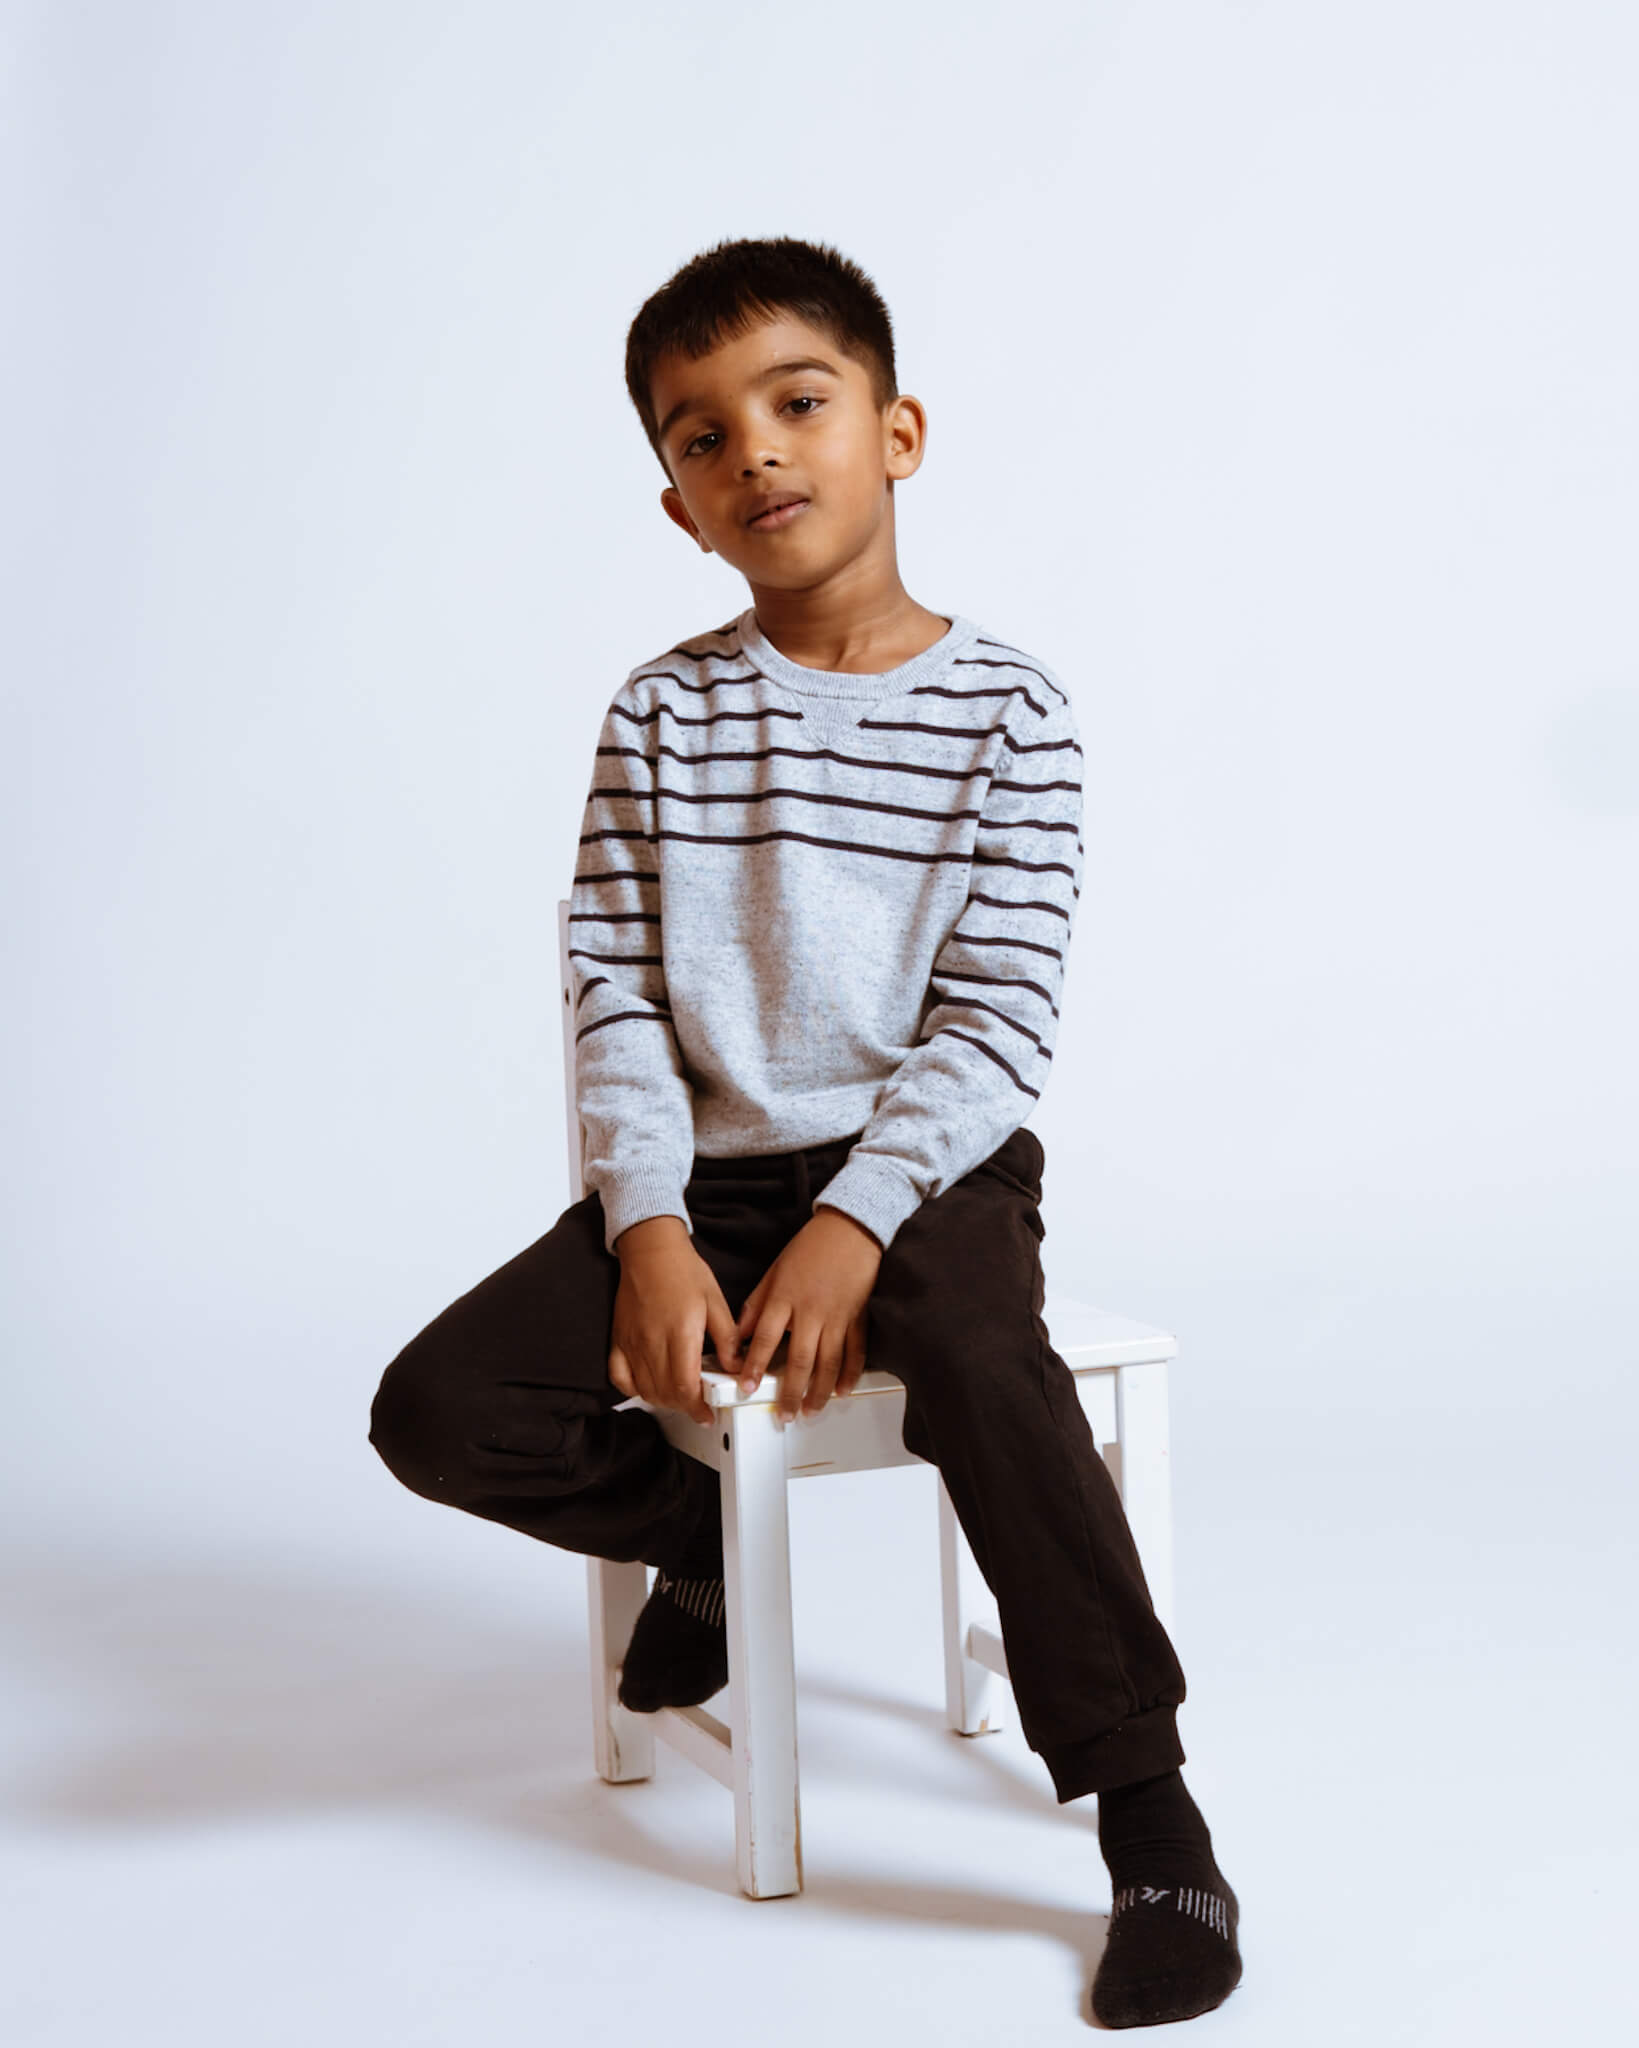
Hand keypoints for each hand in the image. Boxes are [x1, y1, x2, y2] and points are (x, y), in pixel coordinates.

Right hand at [607, 1217, 742, 1426]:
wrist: (651, 1249)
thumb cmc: (683, 1271)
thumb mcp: (716, 1301)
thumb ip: (727, 1338)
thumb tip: (737, 1367)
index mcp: (680, 1334)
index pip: (685, 1387)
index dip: (697, 1408)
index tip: (707, 1415)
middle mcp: (652, 1343)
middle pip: (665, 1394)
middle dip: (684, 1407)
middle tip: (699, 1405)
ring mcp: (632, 1343)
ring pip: (644, 1389)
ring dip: (663, 1401)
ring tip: (680, 1398)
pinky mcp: (619, 1340)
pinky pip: (619, 1377)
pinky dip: (633, 1389)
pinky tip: (648, 1388)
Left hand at [733, 1205, 882, 1419]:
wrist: (852, 1228)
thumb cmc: (812, 1246)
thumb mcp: (775, 1271)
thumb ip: (757, 1304)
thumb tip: (740, 1332)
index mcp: (786, 1298)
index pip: (765, 1338)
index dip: (754, 1365)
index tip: (745, 1387)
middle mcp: (811, 1311)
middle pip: (800, 1361)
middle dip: (790, 1392)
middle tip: (783, 1414)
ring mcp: (838, 1316)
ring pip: (828, 1363)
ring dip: (818, 1392)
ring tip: (809, 1410)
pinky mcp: (859, 1317)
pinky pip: (855, 1352)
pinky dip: (849, 1374)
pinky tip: (841, 1390)